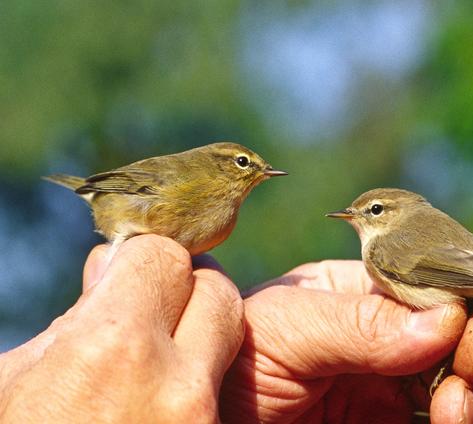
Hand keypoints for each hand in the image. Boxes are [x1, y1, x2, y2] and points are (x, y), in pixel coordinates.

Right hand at [0, 235, 243, 422]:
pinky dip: (201, 389)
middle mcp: (172, 384)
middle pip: (219, 292)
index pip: (165, 256)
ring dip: (201, 342)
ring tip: (156, 368)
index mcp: (110, 348)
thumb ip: (75, 321)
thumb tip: (111, 268)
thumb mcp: (16, 386)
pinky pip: (224, 393)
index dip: (143, 267)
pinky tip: (160, 407)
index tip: (130, 285)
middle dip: (187, 295)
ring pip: (233, 341)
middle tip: (156, 319)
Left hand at [219, 260, 472, 422]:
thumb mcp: (289, 325)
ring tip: (458, 412)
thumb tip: (448, 317)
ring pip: (465, 391)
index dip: (466, 312)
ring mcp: (392, 391)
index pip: (436, 293)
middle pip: (463, 342)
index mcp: (369, 295)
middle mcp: (390, 341)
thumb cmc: (230, 355)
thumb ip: (361, 322)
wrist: (204, 418)